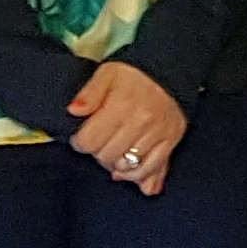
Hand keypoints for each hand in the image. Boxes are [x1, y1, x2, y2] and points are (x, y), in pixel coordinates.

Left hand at [67, 61, 187, 195]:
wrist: (167, 73)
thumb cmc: (132, 77)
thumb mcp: (105, 74)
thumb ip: (88, 93)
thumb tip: (74, 110)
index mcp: (122, 104)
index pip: (89, 142)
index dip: (81, 141)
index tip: (84, 135)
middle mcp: (143, 120)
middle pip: (106, 157)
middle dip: (99, 151)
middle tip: (102, 139)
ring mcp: (158, 132)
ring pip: (126, 167)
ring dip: (116, 162)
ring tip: (116, 148)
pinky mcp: (171, 140)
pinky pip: (150, 170)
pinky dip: (137, 174)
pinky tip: (128, 167)